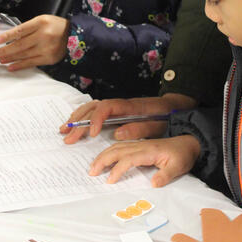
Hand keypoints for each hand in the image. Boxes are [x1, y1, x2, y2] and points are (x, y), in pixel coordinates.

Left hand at [0, 15, 69, 70]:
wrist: (74, 36)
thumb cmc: (55, 26)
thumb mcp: (42, 21)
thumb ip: (28, 28)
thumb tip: (10, 37)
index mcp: (41, 23)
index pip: (20, 30)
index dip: (7, 36)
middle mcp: (44, 36)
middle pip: (20, 44)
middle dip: (5, 50)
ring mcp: (47, 48)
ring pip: (24, 55)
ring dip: (10, 58)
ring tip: (0, 60)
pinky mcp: (49, 59)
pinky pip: (31, 63)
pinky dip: (20, 65)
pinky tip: (11, 67)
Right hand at [59, 93, 197, 143]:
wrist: (177, 106)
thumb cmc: (170, 116)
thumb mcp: (161, 125)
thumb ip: (141, 128)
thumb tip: (118, 132)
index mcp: (131, 106)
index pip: (107, 108)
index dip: (96, 119)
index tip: (91, 134)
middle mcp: (121, 104)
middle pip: (94, 108)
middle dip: (79, 122)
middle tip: (68, 137)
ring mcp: (118, 106)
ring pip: (92, 108)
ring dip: (77, 118)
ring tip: (64, 130)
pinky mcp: (117, 111)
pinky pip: (96, 111)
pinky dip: (83, 117)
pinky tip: (75, 125)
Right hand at [88, 135, 200, 186]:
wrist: (188, 143)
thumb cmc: (183, 155)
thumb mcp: (178, 167)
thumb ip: (165, 175)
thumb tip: (153, 184)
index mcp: (149, 150)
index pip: (128, 159)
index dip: (118, 169)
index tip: (110, 180)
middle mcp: (141, 146)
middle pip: (116, 150)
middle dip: (102, 161)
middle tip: (91, 172)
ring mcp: (138, 144)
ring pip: (116, 147)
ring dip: (103, 156)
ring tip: (93, 167)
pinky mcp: (138, 146)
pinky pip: (119, 147)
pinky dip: (108, 152)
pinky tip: (104, 159)